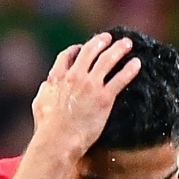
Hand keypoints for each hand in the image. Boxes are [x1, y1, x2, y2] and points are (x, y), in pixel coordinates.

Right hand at [31, 33, 140, 158]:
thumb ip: (47, 90)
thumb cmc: (48, 127)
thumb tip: (49, 84)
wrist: (58, 140)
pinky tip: (137, 63)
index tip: (83, 47)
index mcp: (57, 77)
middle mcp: (74, 77)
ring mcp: (90, 85)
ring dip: (118, 49)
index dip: (77, 49)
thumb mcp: (40, 103)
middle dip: (100, 42)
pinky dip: (130, 69)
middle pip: (89, 52)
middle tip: (109, 37)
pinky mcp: (104, 98)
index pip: (67, 56)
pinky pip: (120, 79)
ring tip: (127, 43)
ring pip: (107, 60)